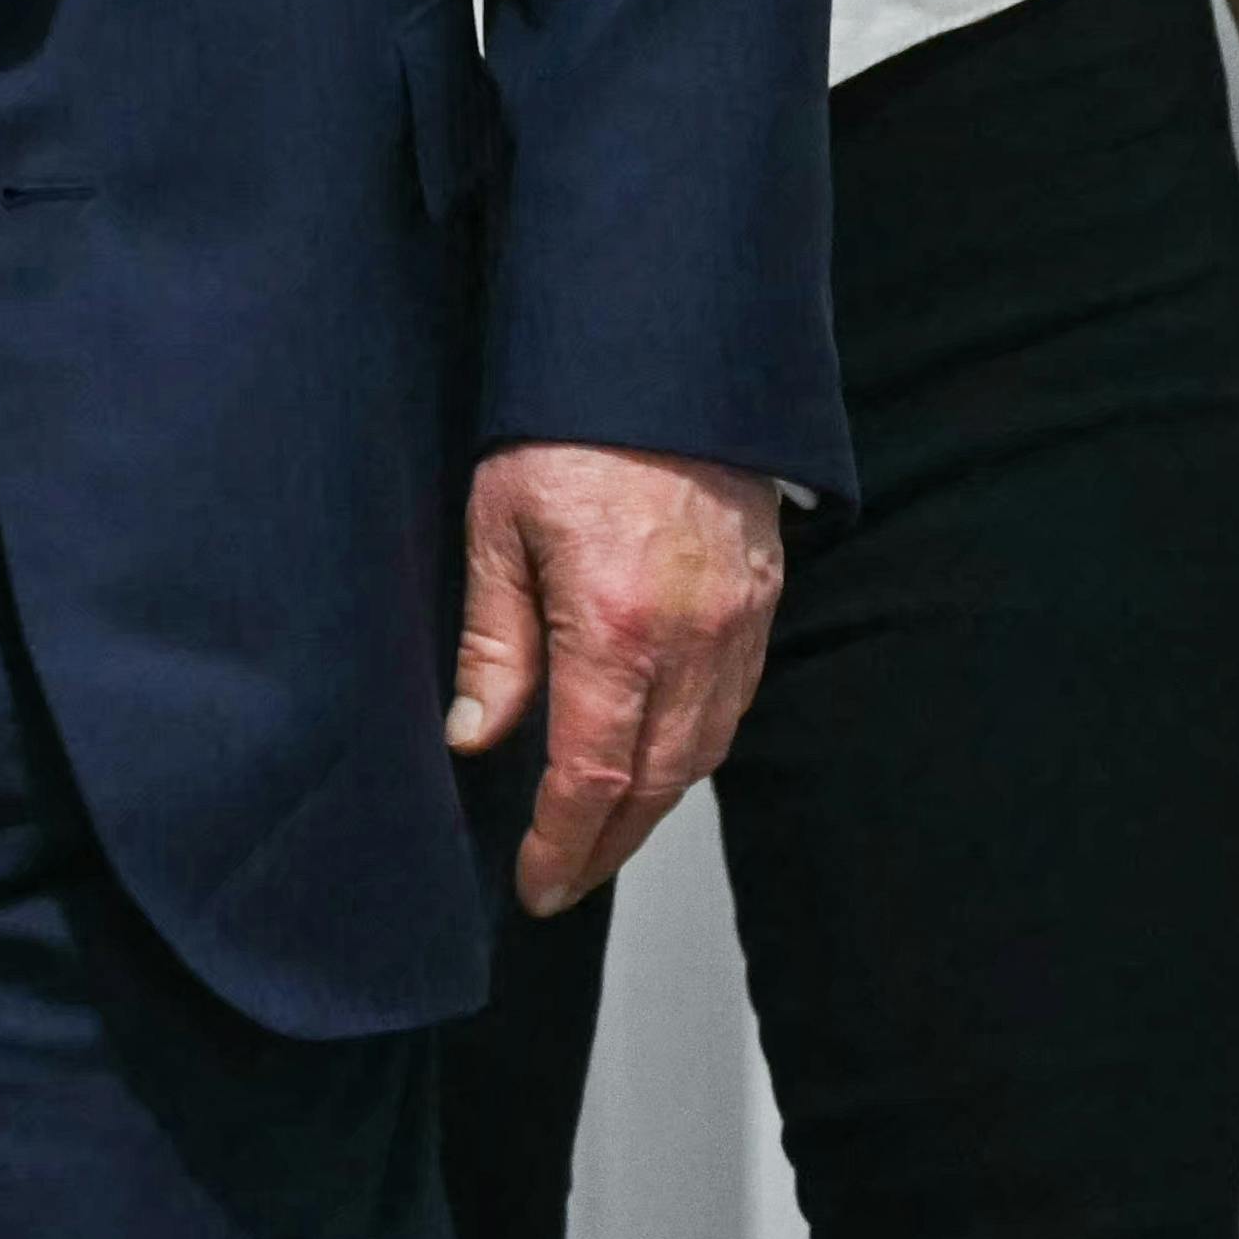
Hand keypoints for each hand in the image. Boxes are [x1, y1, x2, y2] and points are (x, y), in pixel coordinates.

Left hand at [449, 438, 787, 911]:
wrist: (666, 355)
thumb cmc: (568, 426)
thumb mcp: (498, 522)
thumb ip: (496, 639)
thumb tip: (476, 734)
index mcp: (618, 628)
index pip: (593, 776)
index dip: (563, 843)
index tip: (535, 883)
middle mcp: (693, 641)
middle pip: (656, 783)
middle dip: (608, 844)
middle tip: (562, 878)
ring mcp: (739, 624)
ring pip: (703, 752)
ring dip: (651, 804)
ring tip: (599, 834)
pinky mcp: (763, 601)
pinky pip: (731, 703)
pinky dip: (691, 748)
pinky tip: (652, 756)